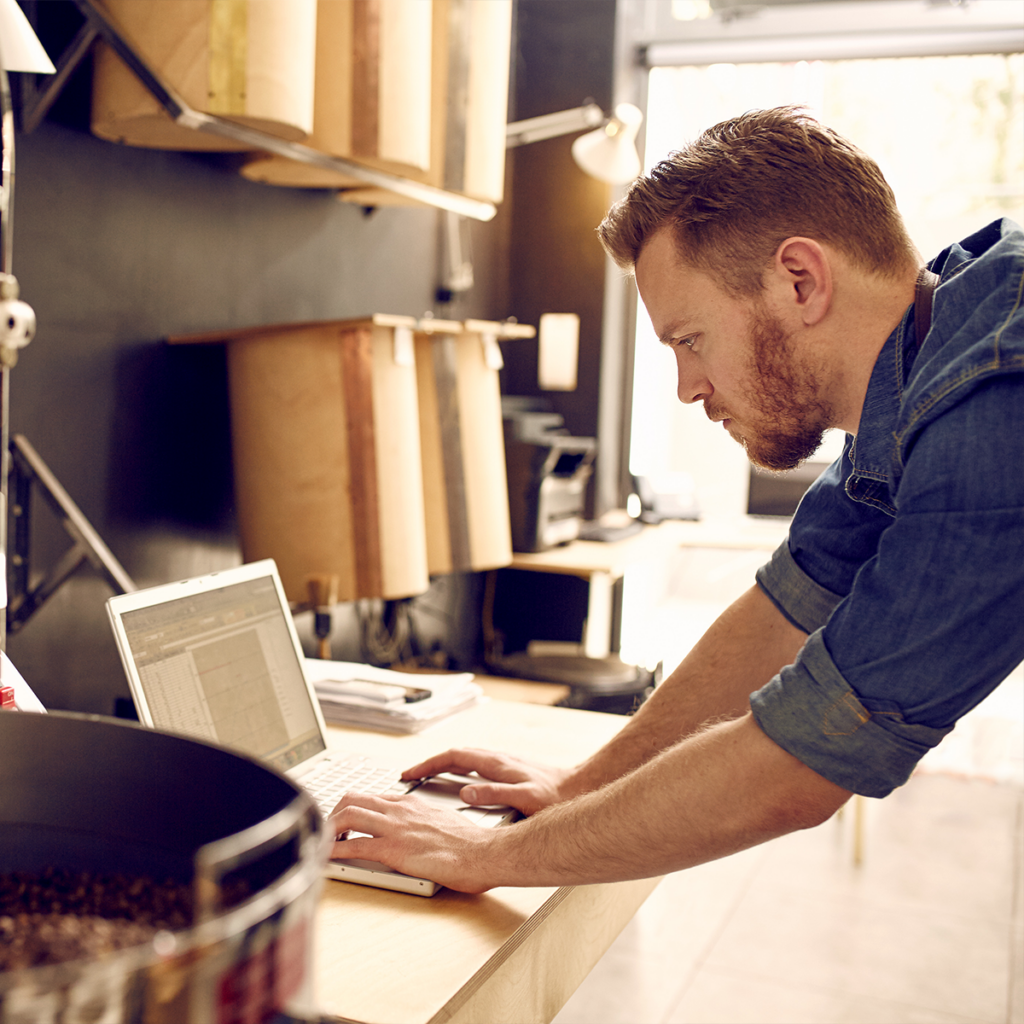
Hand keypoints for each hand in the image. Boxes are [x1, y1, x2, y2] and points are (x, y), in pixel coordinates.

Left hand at [328, 793, 499, 893]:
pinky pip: (354, 847)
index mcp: (412, 804)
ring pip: (348, 816)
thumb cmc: (470, 843)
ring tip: (321, 842)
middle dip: (334, 813)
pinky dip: (334, 852)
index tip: (346, 820)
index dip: (354, 808)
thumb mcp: (444, 822)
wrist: (482, 852)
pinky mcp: (393, 850)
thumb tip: (420, 832)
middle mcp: (399, 811)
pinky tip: (326, 859)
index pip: (372, 797)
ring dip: (329, 829)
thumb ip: (425, 822)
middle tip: (328, 830)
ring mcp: (395, 829)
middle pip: (353, 800)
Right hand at [400, 748, 573, 815]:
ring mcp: (503, 763)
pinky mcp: (509, 770)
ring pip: (465, 759)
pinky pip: (475, 765)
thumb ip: (494, 794)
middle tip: (410, 776)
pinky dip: (459, 770)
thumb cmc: (555, 796)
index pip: (453, 757)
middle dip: (430, 764)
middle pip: (455, 755)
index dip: (428, 765)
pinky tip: (459, 782)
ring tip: (427, 778)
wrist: (580, 787)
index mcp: (496, 764)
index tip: (409, 774)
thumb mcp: (524, 799)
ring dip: (443, 765)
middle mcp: (497, 759)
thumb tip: (465, 792)